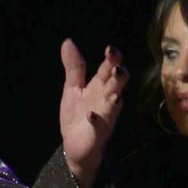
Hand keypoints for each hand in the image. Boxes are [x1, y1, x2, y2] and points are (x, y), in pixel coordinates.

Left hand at [59, 40, 127, 187]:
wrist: (74, 145)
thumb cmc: (77, 114)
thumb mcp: (72, 88)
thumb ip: (74, 67)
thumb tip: (68, 41)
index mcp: (100, 85)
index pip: (108, 69)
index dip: (111, 59)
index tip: (111, 49)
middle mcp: (106, 98)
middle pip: (116, 84)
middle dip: (118, 76)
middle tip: (118, 67)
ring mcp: (105, 116)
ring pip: (113, 104)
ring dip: (114, 97)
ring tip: (115, 93)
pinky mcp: (98, 132)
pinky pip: (100, 126)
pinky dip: (96, 120)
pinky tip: (92, 115)